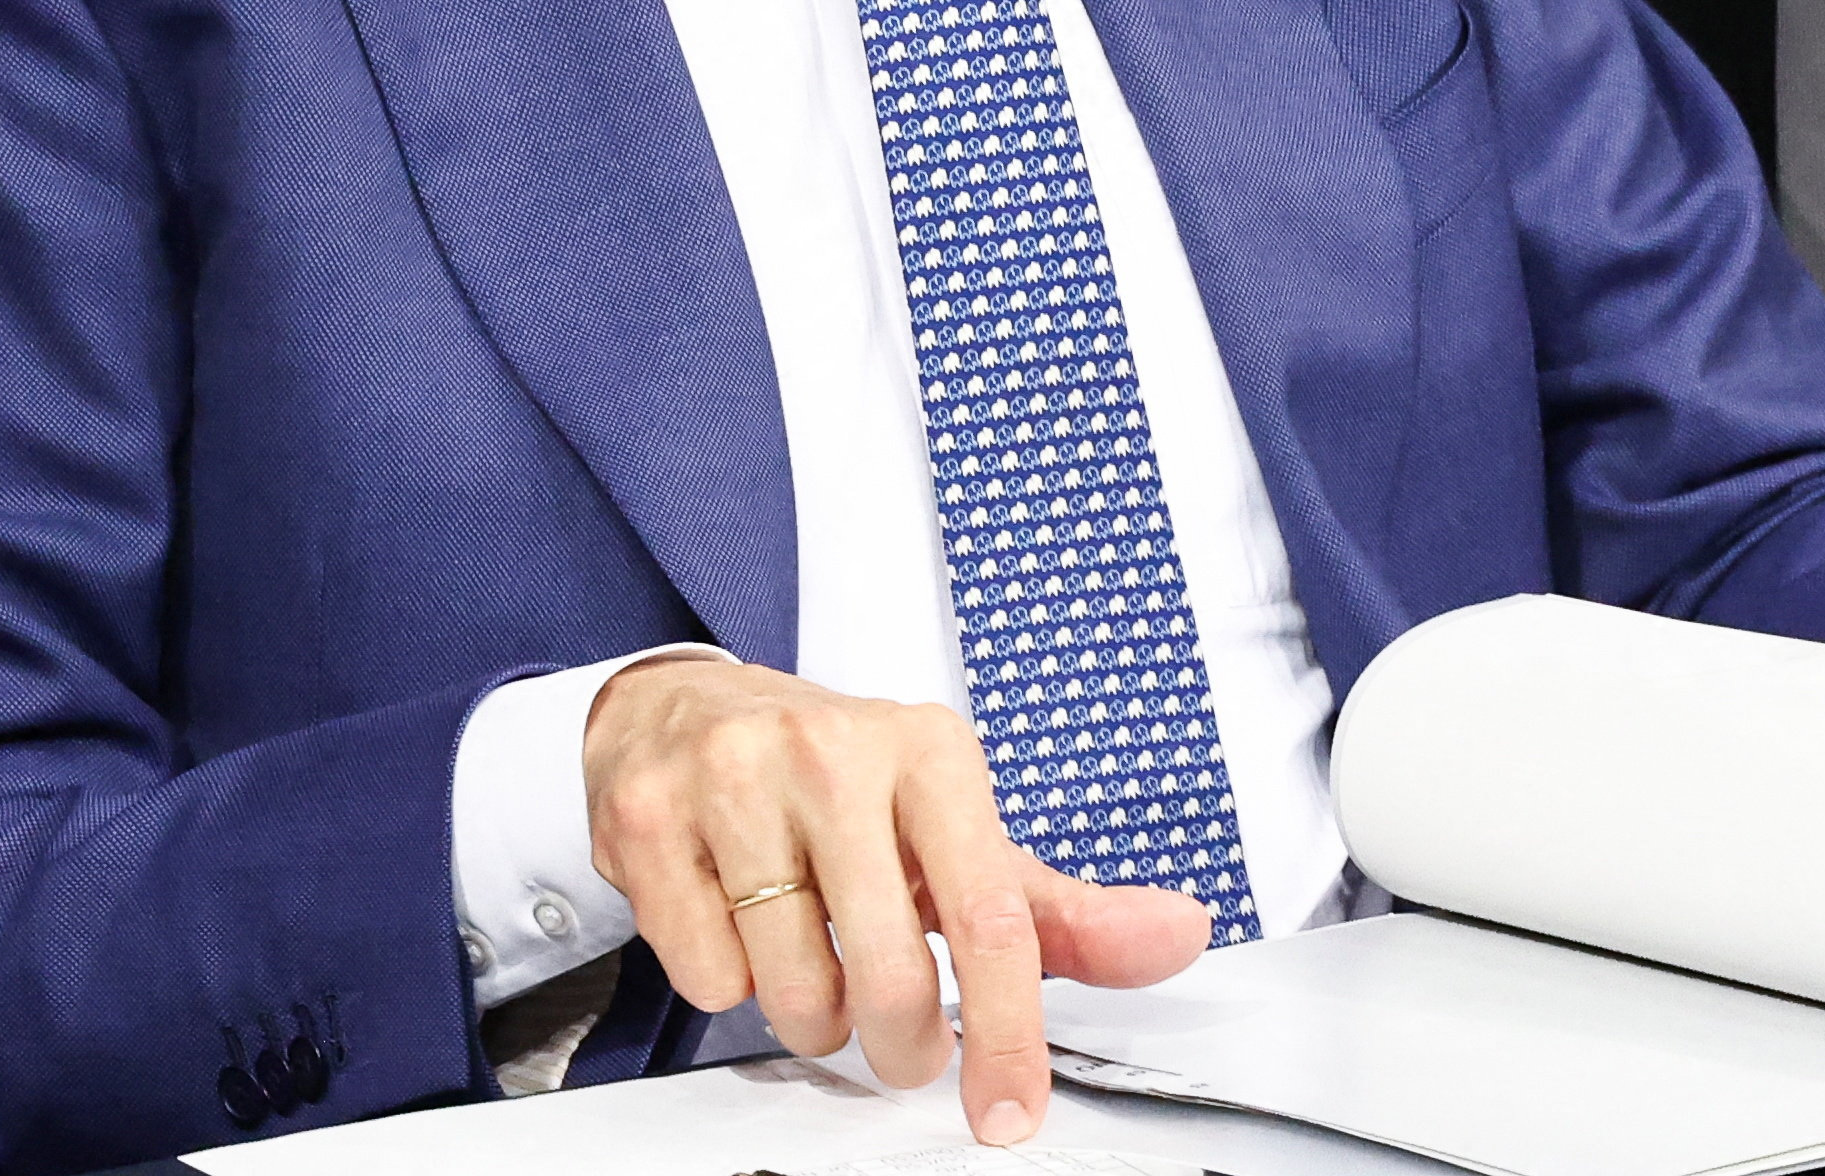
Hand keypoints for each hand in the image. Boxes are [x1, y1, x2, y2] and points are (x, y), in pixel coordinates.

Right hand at [584, 655, 1214, 1144]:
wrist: (685, 714)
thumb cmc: (839, 783)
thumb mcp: (952, 830)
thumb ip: (1060, 906)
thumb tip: (1177, 935)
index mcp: (931, 750)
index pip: (994, 918)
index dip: (1008, 1034)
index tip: (1009, 1110)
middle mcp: (834, 750)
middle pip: (892, 979)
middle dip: (900, 1043)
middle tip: (895, 1029)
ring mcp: (734, 779)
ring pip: (796, 994)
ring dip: (812, 1012)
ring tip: (807, 945)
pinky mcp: (648, 820)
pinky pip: (707, 979)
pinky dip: (728, 981)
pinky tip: (735, 917)